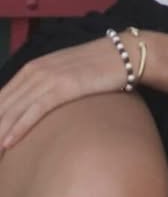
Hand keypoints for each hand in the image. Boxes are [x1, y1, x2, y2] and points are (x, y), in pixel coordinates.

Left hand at [0, 38, 132, 149]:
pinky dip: (18, 127)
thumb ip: (47, 87)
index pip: (1, 97)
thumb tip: (35, 109)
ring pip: (13, 110)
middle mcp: (35, 71)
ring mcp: (48, 78)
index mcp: (32, 68)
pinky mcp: (63, 86)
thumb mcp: (65, 73)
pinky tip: (7, 143)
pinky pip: (34, 111)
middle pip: (1, 105)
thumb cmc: (98, 66)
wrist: (125, 53)